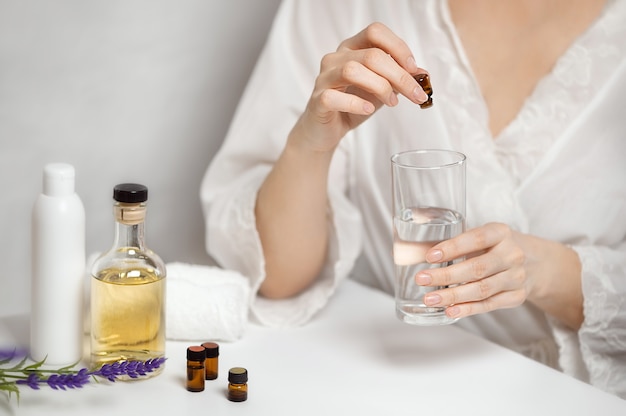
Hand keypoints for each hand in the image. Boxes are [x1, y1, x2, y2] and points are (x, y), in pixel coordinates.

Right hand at [293, 22, 428, 152]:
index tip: (413, 69)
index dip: (398, 48)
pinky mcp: (318, 100)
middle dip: (399, 75)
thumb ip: (399, 79)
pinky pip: (334, 96)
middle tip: (414, 94)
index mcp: (351, 49)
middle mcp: (336, 58)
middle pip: (371, 55)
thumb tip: (423, 74)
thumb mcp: (381, 89)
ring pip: (352, 70)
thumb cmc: (352, 105)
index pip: (375, 32)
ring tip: (391, 102)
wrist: (327, 130)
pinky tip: (368, 109)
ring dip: (380, 87)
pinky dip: (356, 103)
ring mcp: (324, 78)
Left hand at [415, 223, 530, 319]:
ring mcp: (516, 277)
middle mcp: (511, 254)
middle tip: (421, 279)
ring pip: (481, 289)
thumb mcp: (485, 236)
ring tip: (430, 299)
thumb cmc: (498, 247)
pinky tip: (450, 311)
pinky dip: (468, 309)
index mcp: (500, 233)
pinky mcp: (516, 296)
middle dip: (446, 276)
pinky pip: (489, 304)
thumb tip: (419, 252)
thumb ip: (460, 243)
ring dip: (453, 296)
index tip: (430, 256)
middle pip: (476, 268)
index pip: (476, 239)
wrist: (536, 263)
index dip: (452, 248)